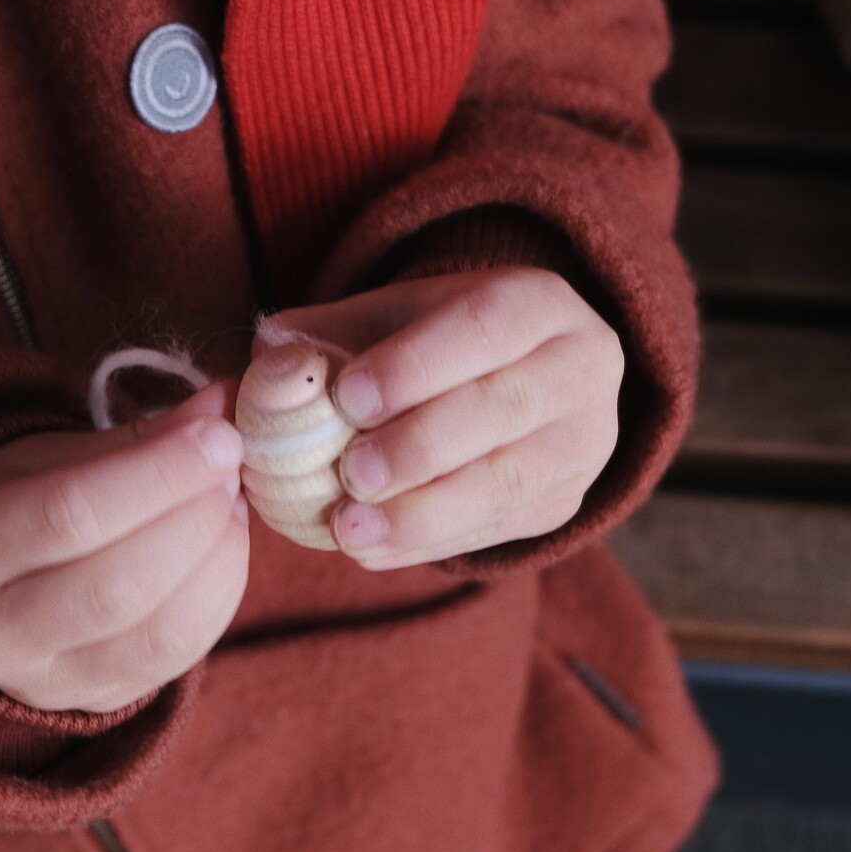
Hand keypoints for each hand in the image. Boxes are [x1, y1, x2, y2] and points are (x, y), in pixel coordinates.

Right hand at [0, 383, 248, 711]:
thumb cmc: (15, 506)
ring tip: (231, 502)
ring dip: (217, 558)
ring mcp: (44, 684)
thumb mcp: (48, 458)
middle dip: (194, 518)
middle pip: (116, 588)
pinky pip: (178, 659)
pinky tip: (224, 546)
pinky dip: (220, 595)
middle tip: (229, 466)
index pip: (68, 515)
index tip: (218, 434)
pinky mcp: (96, 704)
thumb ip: (134, 438)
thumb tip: (221, 407)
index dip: (158, 474)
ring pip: (156, 634)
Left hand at [272, 269, 622, 569]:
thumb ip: (328, 333)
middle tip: (352, 475)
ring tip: (351, 529)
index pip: (484, 324)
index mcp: (537, 302)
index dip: (416, 364)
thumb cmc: (437, 344)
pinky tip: (374, 549)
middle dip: (421, 446)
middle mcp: (581, 367)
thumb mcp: (390, 317)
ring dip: (423, 513)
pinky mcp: (565, 501)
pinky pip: (500, 529)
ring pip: (508, 482)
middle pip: (504, 408)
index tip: (348, 398)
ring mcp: (582, 442)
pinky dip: (429, 544)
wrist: (520, 380)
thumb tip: (268, 361)